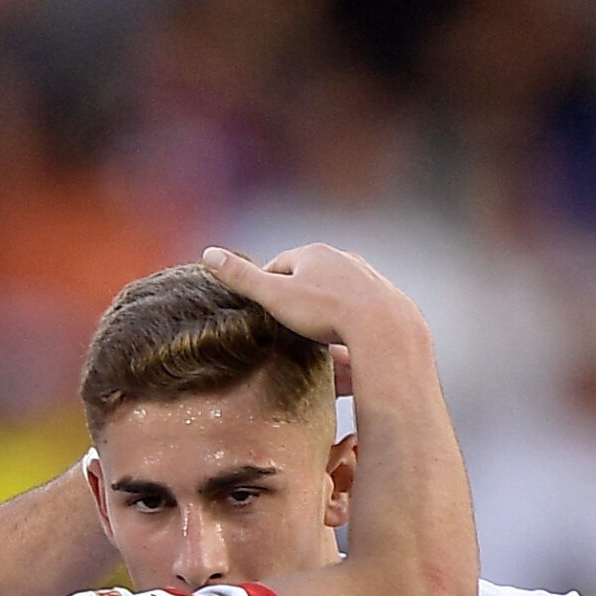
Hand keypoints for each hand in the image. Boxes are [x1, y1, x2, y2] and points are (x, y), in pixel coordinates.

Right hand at [202, 245, 426, 352]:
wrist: (384, 327)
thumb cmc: (326, 312)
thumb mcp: (275, 296)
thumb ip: (242, 278)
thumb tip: (208, 254)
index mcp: (313, 254)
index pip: (280, 265)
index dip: (268, 285)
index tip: (263, 306)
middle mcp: (343, 259)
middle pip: (312, 277)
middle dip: (299, 297)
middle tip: (288, 324)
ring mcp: (368, 278)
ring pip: (339, 293)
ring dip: (327, 309)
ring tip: (318, 336)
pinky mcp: (387, 299)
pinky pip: (362, 310)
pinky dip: (352, 322)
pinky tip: (347, 341)